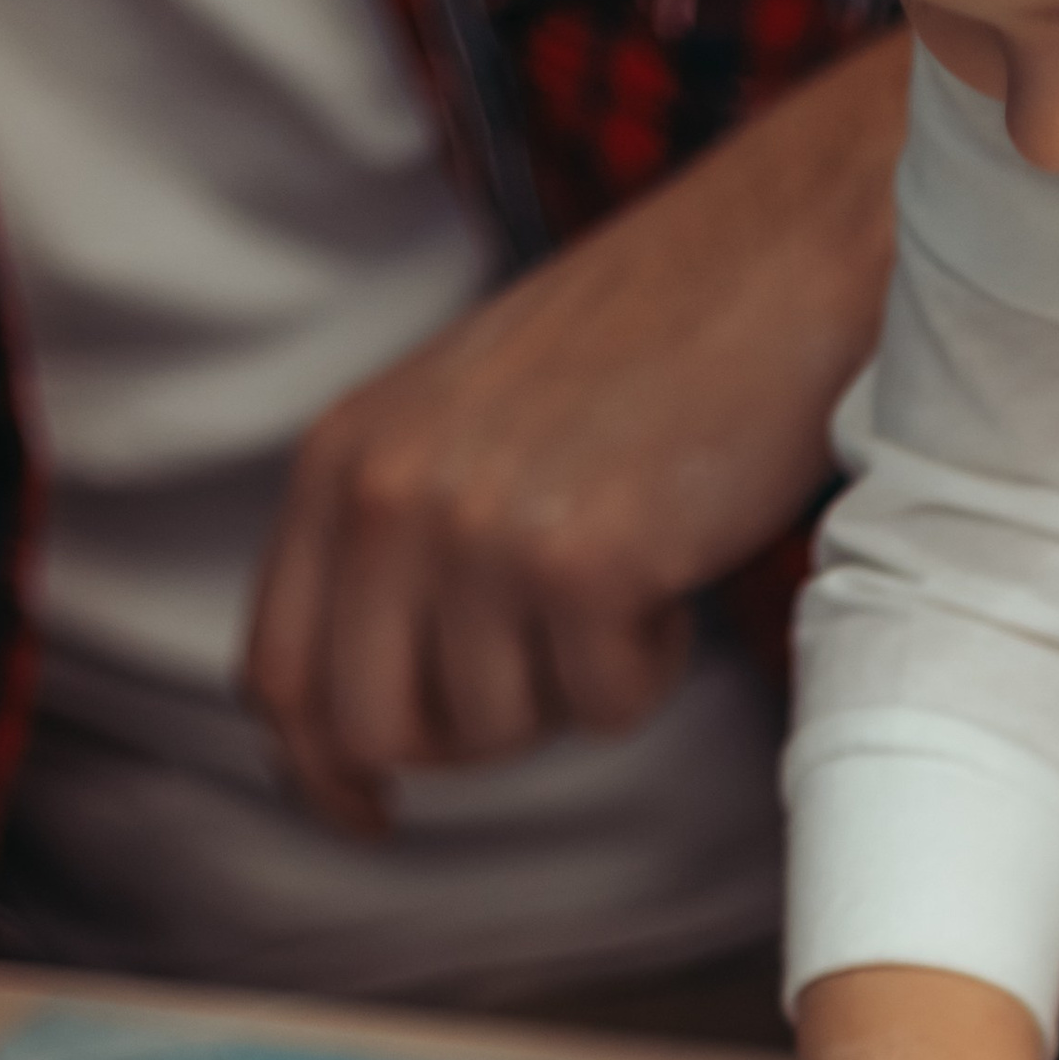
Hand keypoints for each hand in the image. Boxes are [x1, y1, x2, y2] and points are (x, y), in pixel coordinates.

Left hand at [245, 30, 910, 829]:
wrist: (780, 249)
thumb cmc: (647, 340)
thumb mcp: (466, 422)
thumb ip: (400, 539)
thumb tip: (377, 723)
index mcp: (343, 457)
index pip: (278, 672)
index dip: (321, 767)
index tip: (370, 810)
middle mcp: (389, 495)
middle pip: (372, 730)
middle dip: (467, 739)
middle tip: (552, 678)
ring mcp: (480, 531)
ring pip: (498, 729)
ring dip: (574, 684)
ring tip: (627, 567)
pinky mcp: (583, 563)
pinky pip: (603, 705)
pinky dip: (651, 662)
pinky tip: (674, 559)